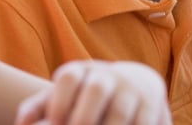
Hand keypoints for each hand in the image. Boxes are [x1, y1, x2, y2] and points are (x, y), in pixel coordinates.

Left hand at [13, 60, 171, 124]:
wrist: (136, 84)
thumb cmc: (87, 97)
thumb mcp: (64, 95)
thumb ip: (39, 107)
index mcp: (82, 71)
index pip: (69, 76)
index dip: (59, 99)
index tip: (54, 123)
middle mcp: (108, 77)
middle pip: (95, 90)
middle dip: (83, 117)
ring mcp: (131, 90)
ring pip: (119, 111)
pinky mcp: (152, 106)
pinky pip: (142, 122)